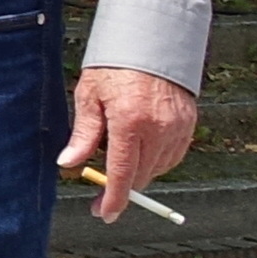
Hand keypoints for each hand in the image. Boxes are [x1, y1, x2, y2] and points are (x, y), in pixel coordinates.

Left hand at [60, 64, 198, 220]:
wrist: (151, 43)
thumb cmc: (114, 67)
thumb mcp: (89, 97)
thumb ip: (83, 135)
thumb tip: (68, 163)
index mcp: (130, 122)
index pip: (122, 172)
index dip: (113, 198)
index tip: (104, 214)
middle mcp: (158, 129)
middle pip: (140, 175)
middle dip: (121, 190)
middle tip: (101, 196)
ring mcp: (177, 129)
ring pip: (156, 169)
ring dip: (137, 173)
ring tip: (117, 161)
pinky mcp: (188, 126)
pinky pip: (171, 156)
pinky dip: (154, 161)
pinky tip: (139, 153)